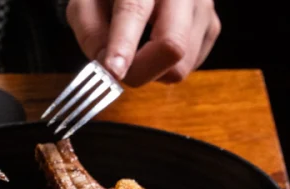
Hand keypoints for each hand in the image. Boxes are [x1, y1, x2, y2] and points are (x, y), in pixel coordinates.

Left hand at [66, 0, 221, 86]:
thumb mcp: (86, 4)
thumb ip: (91, 33)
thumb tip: (106, 66)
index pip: (135, 11)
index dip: (123, 46)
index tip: (113, 71)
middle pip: (173, 45)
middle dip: (141, 71)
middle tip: (118, 72)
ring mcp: (203, 7)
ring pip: (182, 65)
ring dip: (152, 72)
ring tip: (137, 52)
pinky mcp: (211, 27)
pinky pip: (188, 67)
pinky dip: (165, 68)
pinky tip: (154, 48)